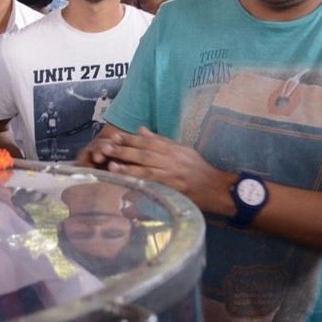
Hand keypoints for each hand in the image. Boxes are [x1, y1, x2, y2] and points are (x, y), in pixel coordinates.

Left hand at [83, 127, 231, 214]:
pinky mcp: (172, 191)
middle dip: (124, 151)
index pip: (148, 142)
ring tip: (111, 165)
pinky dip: (138, 185)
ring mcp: (172, 177)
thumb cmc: (196, 168)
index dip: (130, 139)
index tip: (115, 137)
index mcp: (173, 150)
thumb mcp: (181, 149)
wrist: (214, 188)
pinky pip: (153, 187)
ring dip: (127, 168)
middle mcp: (172, 162)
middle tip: (107, 148)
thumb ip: (160, 140)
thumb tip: (141, 130)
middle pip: (144, 155)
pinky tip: (125, 184)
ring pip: (146, 171)